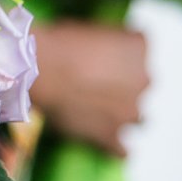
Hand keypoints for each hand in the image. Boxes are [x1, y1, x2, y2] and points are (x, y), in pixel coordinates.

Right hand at [29, 21, 149, 156]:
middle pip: (142, 83)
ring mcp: (130, 111)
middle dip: (125, 86)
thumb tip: (102, 53)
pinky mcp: (111, 136)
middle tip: (96, 84)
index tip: (103, 57)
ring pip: (138, 117)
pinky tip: (101, 141)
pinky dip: (114, 147)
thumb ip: (107, 43)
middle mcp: (144, 79)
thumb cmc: (57, 44)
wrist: (38, 71)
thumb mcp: (89, 31)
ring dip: (122, 114)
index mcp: (138, 47)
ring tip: (97, 112)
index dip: (119, 55)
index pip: (139, 48)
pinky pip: (122, 149)